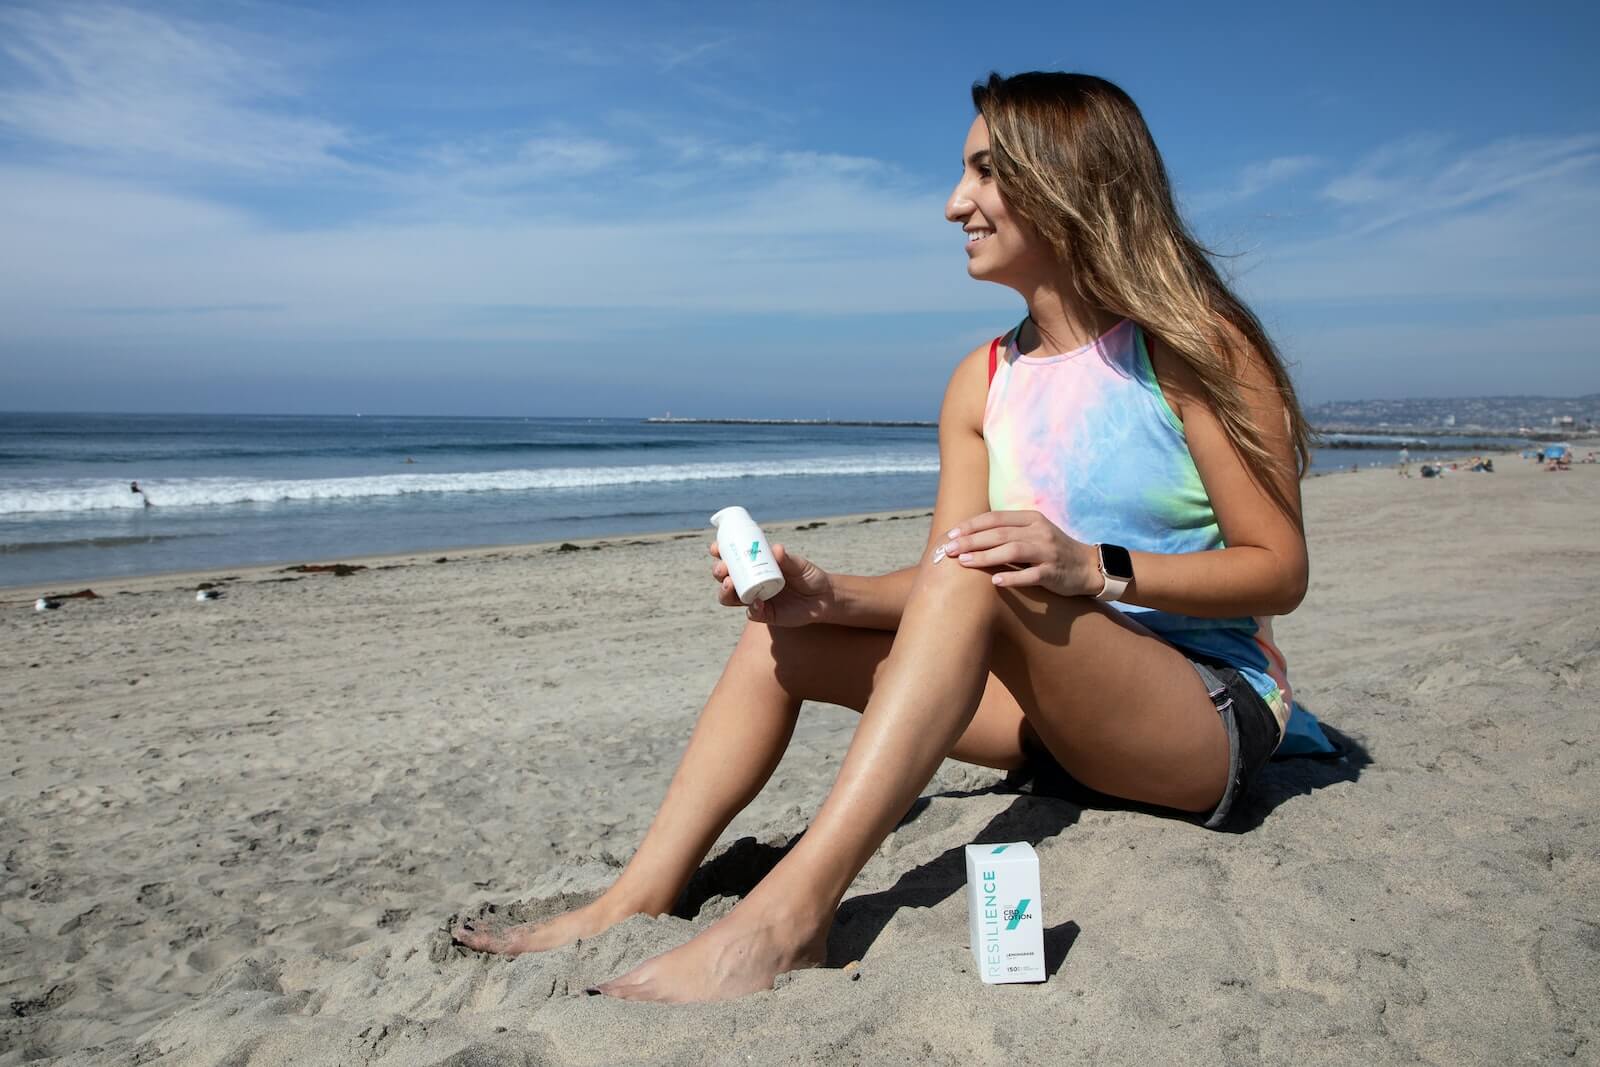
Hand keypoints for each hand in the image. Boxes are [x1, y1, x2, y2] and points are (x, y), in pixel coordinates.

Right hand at [710, 540, 834, 625]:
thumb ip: (788, 559)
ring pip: (730, 597)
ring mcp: (755, 599)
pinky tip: (757, 603)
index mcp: (755, 565)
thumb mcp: (799, 564)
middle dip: (718, 572)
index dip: (720, 553)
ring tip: (729, 584)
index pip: (732, 558)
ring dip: (725, 591)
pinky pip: (752, 612)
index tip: (716, 548)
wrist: (823, 598)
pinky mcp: (764, 614)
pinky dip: (752, 608)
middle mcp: (750, 582)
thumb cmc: (809, 576)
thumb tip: (776, 549)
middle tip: (723, 569)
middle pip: (724, 578)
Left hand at [938, 510, 1100, 596]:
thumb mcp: (1034, 533)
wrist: (1087, 567)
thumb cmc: (1052, 551)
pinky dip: (1013, 577)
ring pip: (1012, 550)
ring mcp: (1047, 552)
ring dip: (986, 556)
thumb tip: (972, 536)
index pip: (996, 518)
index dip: (972, 525)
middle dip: (971, 541)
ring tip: (964, 562)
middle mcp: (1039, 532)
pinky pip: (1031, 575)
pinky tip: (995, 581)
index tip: (951, 534)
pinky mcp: (1053, 572)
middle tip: (949, 549)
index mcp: (1032, 519)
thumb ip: (1009, 531)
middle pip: (1000, 533)